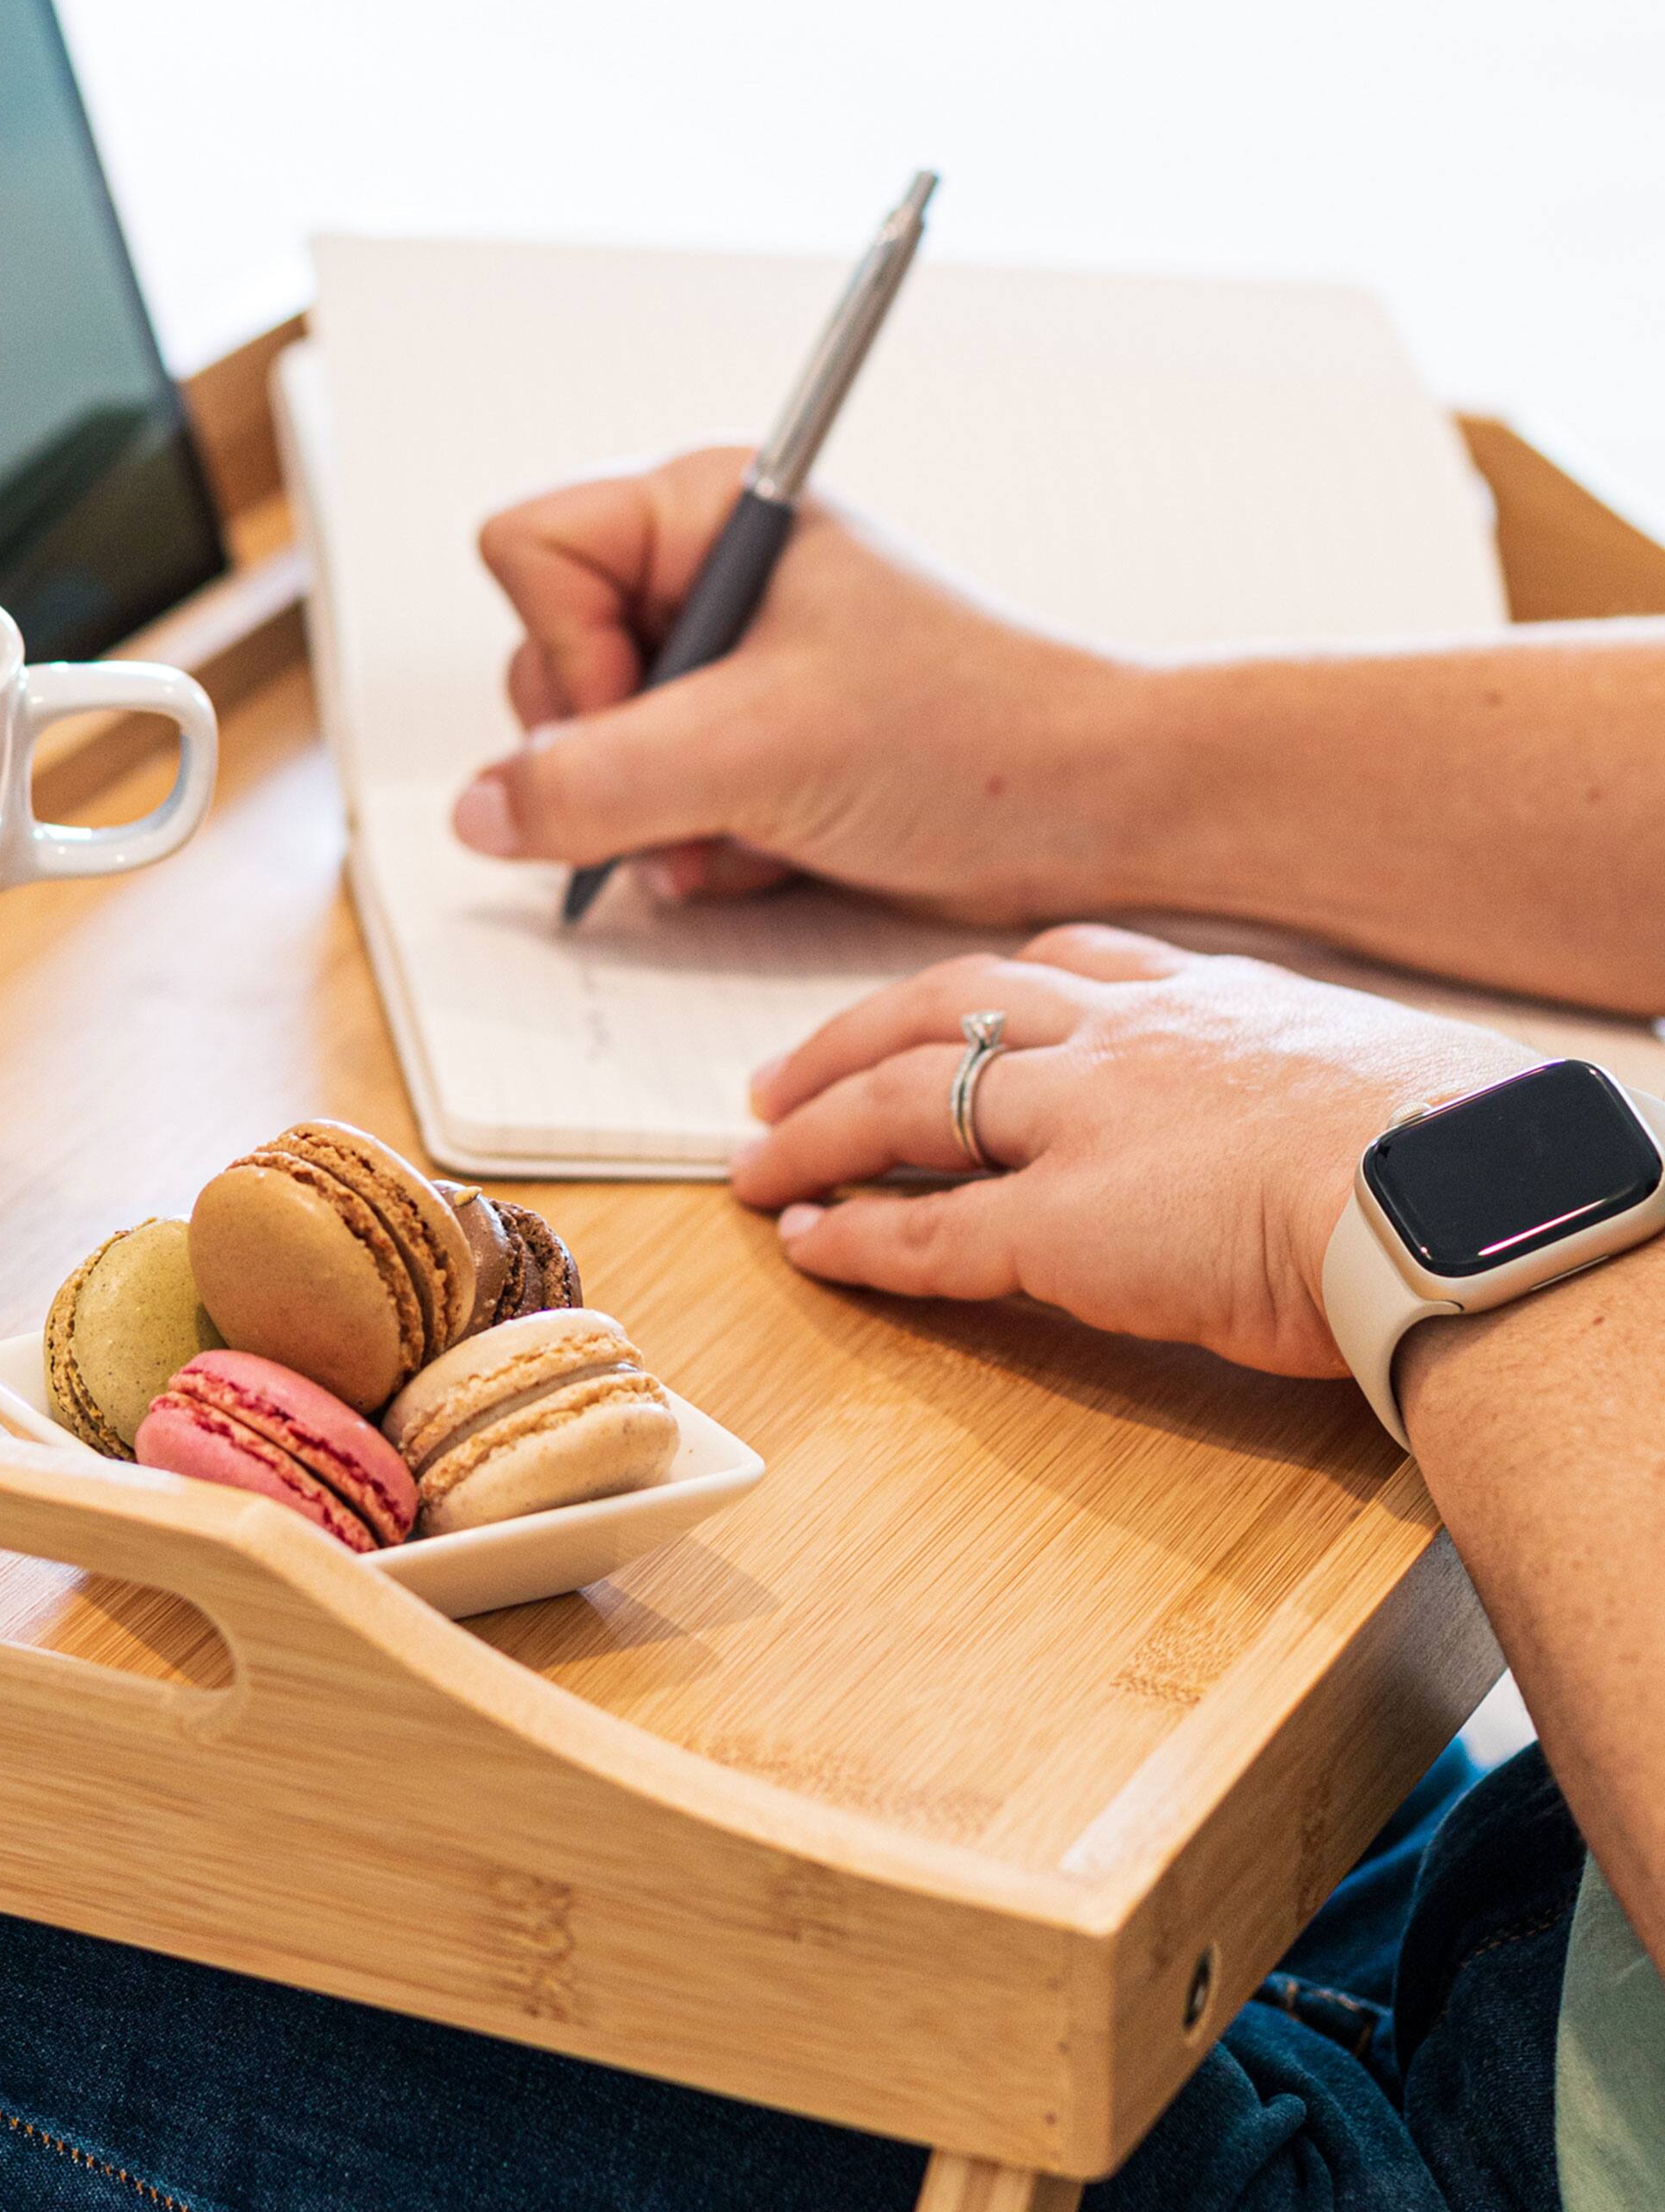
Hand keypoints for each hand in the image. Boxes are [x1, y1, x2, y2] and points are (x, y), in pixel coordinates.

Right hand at [456, 450, 1140, 914]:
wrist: (1090, 812)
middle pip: (543, 667)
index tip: (650, 709)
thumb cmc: (969, 735)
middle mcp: (702, 580)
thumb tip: (478, 811)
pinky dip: (696, 851)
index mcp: (707, 512)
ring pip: (586, 755)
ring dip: (652, 821)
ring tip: (743, 830)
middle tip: (698, 784)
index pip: (527, 553)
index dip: (564, 651)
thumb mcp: (758, 749)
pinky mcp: (741, 753)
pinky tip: (770, 851)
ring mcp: (719, 672)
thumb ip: (595, 780)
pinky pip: (644, 810)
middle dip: (610, 757)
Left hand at [733, 925, 1537, 1374]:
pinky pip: (926, 1231)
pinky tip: (802, 1246)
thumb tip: (1312, 1127)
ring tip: (754, 1161)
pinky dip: (853, 1240)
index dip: (973, 989)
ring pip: (905, 1105)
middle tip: (776, 1077)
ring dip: (813, 1133)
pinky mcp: (1061, 1225)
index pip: (1056, 966)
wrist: (1458, 1186)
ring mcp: (1079, 1125)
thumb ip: (1298, 1083)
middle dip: (846, 1039)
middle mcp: (1119, 1043)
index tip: (923, 1002)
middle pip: (944, 1010)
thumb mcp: (1368, 1074)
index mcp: (1201, 999)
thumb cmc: (1454, 1147)